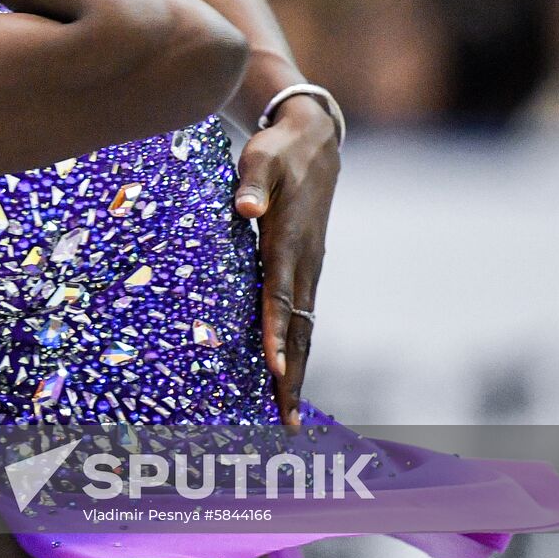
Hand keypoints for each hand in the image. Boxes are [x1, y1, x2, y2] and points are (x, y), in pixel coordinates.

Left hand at [232, 97, 339, 427]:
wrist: (314, 139)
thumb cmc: (278, 149)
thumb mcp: (261, 157)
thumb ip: (252, 183)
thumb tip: (244, 210)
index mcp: (290, 240)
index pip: (281, 294)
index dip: (274, 331)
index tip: (271, 367)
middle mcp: (305, 261)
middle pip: (299, 327)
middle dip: (291, 374)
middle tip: (285, 419)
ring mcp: (310, 267)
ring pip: (304, 327)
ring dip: (295, 369)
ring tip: (287, 413)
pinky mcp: (307, 267)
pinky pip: (302, 315)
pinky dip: (295, 347)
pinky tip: (285, 373)